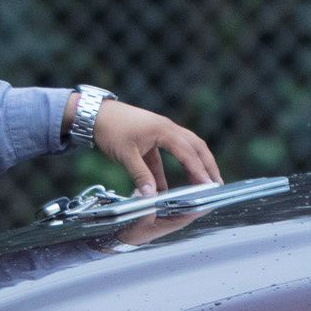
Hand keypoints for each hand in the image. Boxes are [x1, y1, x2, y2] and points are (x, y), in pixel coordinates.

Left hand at [89, 99, 220, 195]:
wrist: (94, 113)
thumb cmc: (110, 129)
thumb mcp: (126, 155)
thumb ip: (141, 176)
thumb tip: (152, 197)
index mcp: (164, 130)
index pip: (188, 153)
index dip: (200, 170)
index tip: (209, 186)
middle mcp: (168, 129)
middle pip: (196, 147)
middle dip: (208, 165)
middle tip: (216, 184)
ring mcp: (162, 132)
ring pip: (186, 149)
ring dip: (195, 165)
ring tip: (202, 183)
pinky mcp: (153, 138)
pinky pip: (168, 155)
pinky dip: (171, 170)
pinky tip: (167, 189)